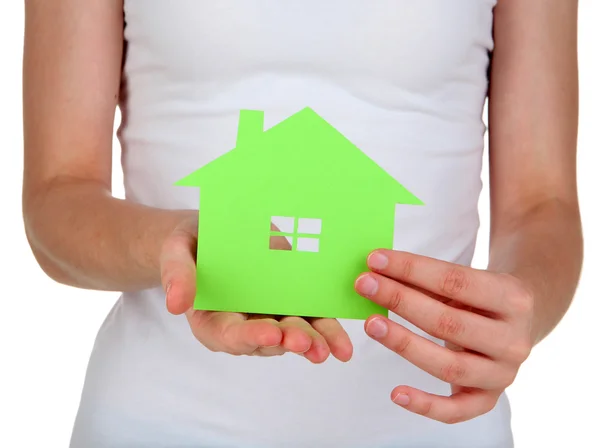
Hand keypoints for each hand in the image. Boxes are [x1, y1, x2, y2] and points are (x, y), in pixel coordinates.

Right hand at [159, 215, 352, 362]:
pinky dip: (325, 331)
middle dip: (287, 342)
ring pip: (291, 335)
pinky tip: (342, 343)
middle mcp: (241, 325)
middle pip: (265, 340)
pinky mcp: (287, 304)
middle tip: (305, 343)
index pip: (228, 335)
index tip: (271, 333)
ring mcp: (266, 316)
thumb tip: (174, 305)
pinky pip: (308, 320)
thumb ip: (176, 274)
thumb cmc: (189, 244)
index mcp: (210, 320)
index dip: (250, 337)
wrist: (210, 233)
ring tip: (331, 349)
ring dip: (311, 342)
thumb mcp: (176, 250)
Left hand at [355, 250, 533, 423]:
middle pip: (449, 323)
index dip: (412, 269)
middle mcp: (514, 340)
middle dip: (400, 300)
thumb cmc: (480, 297)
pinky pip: (456, 411)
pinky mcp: (488, 399)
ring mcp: (503, 374)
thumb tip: (377, 269)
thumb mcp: (466, 279)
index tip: (375, 259)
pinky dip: (426, 405)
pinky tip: (395, 393)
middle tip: (364, 285)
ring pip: (449, 365)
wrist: (518, 324)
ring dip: (404, 344)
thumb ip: (427, 277)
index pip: (456, 281)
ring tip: (371, 324)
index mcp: (513, 298)